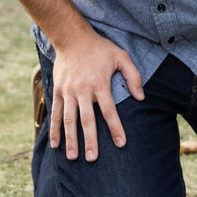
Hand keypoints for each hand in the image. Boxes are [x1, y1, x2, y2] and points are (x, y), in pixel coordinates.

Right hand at [49, 27, 143, 161]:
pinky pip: (56, 112)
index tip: (121, 144)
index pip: (109, 111)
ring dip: (71, 139)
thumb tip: (141, 97)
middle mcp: (83, 90)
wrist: (71, 37)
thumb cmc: (99, 48)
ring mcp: (68, 91)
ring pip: (69, 119)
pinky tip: (55, 144)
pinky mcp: (58, 91)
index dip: (116, 128)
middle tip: (92, 159)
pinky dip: (55, 129)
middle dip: (90, 140)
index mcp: (99, 84)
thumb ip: (133, 76)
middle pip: (87, 119)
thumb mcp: (121, 56)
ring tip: (73, 157)